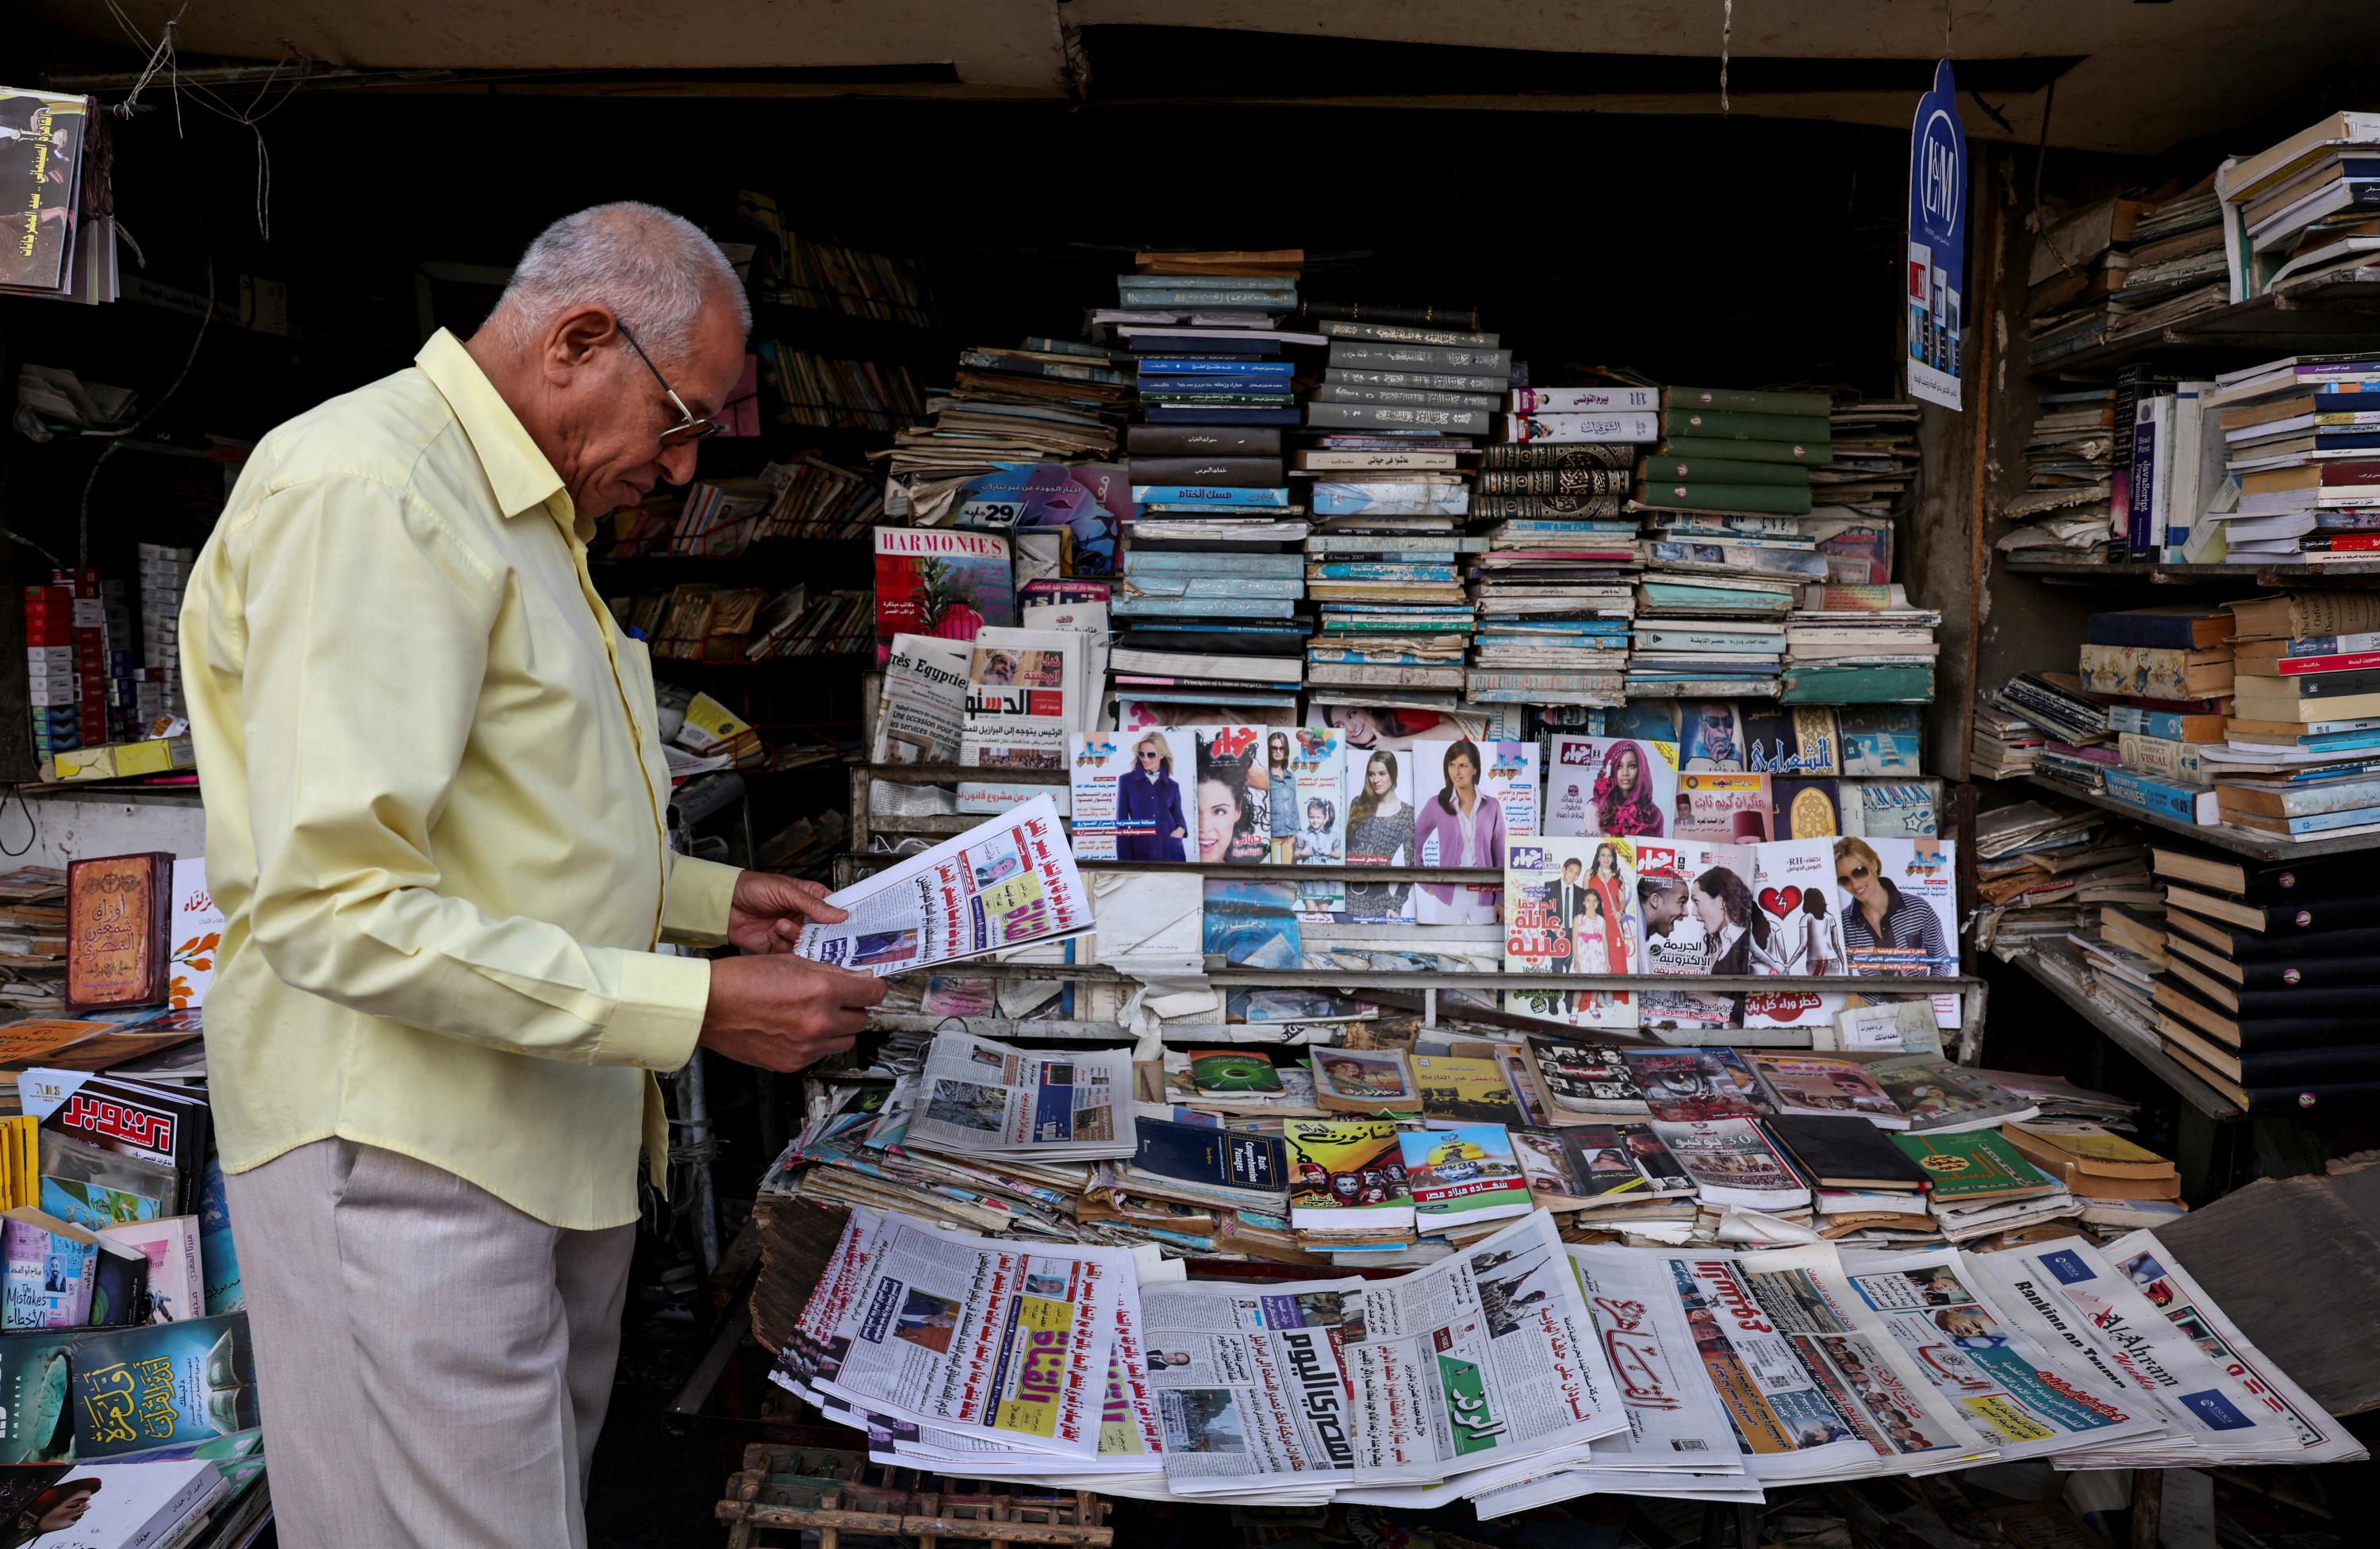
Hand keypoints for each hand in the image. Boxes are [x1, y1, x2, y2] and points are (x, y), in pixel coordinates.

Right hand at [698, 954, 886, 1071]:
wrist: (709, 1007)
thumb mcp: (792, 962)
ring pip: (845, 1040)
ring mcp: (807, 1047)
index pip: (872, 993)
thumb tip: (856, 978)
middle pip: (862, 1019)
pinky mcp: (793, 1063)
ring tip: (817, 1014)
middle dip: (854, 1007)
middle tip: (839, 998)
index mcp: (822, 991)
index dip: (874, 987)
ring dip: (838, 1027)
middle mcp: (819, 1022)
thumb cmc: (743, 979)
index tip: (870, 986)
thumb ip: (830, 972)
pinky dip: (817, 1043)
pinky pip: (820, 1054)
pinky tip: (798, 1028)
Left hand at [726, 870, 845, 954]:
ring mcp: (791, 933)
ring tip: (778, 926)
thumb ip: (813, 905)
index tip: (847, 928)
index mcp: (811, 899)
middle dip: (817, 934)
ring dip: (793, 938)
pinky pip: (789, 954)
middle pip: (824, 934)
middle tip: (807, 930)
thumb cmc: (753, 888)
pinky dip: (780, 946)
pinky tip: (770, 935)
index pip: (835, 911)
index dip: (842, 920)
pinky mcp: (777, 947)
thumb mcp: (785, 891)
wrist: (723, 903)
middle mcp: (804, 918)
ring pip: (807, 946)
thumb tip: (841, 915)